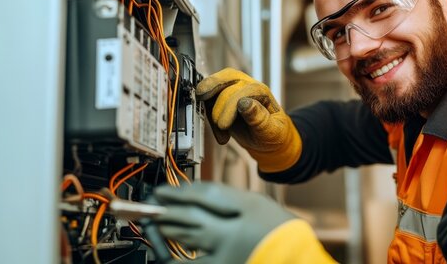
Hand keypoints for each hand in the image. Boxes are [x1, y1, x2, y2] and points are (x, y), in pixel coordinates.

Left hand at [152, 181, 294, 262]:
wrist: (292, 259)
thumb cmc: (278, 230)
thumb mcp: (256, 204)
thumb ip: (226, 197)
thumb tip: (196, 193)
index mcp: (243, 214)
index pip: (203, 197)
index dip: (179, 192)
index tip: (163, 191)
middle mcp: (231, 236)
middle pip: (191, 218)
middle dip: (168, 211)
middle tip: (153, 206)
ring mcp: (225, 256)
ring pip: (188, 241)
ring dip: (169, 231)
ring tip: (159, 225)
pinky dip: (176, 261)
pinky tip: (165, 257)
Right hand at [197, 68, 300, 171]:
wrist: (266, 139)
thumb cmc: (272, 133)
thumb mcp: (271, 131)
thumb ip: (260, 118)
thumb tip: (245, 103)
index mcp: (262, 92)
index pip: (246, 89)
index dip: (232, 104)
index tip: (224, 123)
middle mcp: (247, 86)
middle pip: (228, 78)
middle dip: (216, 95)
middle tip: (211, 114)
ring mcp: (233, 90)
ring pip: (215, 86)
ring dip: (211, 109)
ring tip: (220, 131)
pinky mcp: (221, 98)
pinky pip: (209, 100)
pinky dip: (208, 116)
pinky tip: (220, 134)